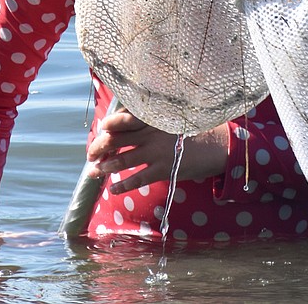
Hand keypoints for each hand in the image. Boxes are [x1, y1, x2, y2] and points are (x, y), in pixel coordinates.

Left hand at [86, 107, 228, 194]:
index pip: (125, 118)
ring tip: (94, 171)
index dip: (110, 124)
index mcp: (154, 117)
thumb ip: (153, 120)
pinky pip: (137, 178)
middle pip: (118, 138)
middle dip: (100, 146)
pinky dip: (122, 184)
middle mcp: (152, 132)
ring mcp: (157, 151)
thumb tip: (130, 125)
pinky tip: (113, 188)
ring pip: (123, 159)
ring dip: (105, 166)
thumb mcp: (173, 119)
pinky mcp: (163, 169)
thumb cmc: (193, 131)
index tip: (102, 129)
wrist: (216, 146)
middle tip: (91, 154)